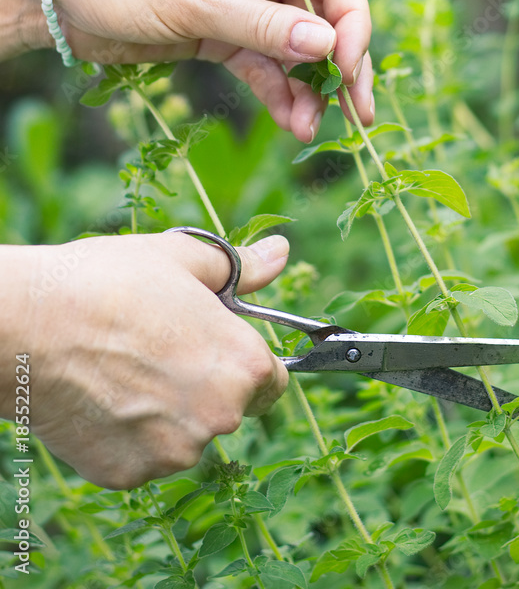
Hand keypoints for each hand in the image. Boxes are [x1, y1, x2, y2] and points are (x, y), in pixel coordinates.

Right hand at [3, 231, 289, 488]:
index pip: (272, 379)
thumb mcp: (183, 259)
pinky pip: (143, 456)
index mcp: (244, 366)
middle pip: (229, 408)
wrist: (27, 325)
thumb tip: (279, 253)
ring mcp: (172, 454)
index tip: (211, 344)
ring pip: (185, 435)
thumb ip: (241, 266)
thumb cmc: (110, 282)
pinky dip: (128, 434)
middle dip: (204, 383)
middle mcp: (219, 419)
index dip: (244, 359)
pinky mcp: (127, 475)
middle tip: (158, 348)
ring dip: (167, 412)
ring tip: (122, 367)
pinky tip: (101, 396)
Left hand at [49, 0, 373, 140]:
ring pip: (297, 48)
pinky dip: (280, 94)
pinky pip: (265, 67)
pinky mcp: (224, 36)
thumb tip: (328, 46)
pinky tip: (292, 124)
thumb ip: (262, 26)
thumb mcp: (192, 1)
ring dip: (309, 88)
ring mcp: (245, 3)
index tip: (347, 64)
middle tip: (355, 111)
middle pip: (323, 16)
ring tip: (313, 128)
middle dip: (339, 63)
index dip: (350, 19)